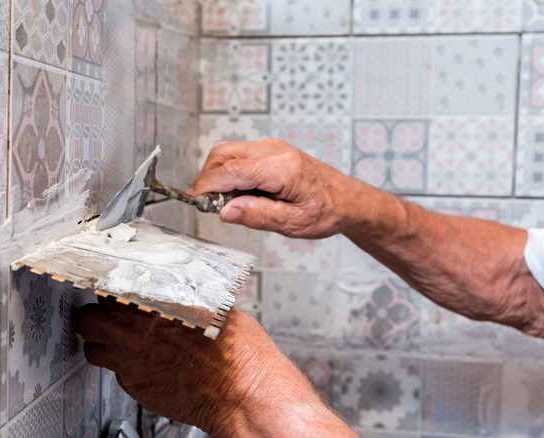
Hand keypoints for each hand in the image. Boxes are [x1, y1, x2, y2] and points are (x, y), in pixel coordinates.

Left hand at [75, 297, 354, 436]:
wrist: (242, 395)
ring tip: (121, 340)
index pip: (106, 287)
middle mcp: (133, 334)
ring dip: (102, 342)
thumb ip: (177, 295)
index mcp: (150, 305)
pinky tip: (147, 361)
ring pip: (93, 348)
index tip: (112, 288)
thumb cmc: (236, 352)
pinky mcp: (135, 387)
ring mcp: (130, 363)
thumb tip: (168, 286)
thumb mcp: (211, 304)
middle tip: (109, 315)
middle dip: (97, 316)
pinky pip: (116, 372)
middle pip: (88, 319)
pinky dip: (125, 365)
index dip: (109, 288)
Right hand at [191, 139, 378, 238]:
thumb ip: (256, 215)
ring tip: (228, 202)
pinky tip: (239, 194)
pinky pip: (238, 156)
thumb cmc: (327, 211)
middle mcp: (275, 150)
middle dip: (208, 178)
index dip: (207, 185)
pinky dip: (229, 172)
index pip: (230, 170)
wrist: (348, 200)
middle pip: (223, 154)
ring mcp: (272, 147)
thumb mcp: (292, 223)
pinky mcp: (270, 150)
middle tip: (210, 205)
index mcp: (281, 168)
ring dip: (218, 175)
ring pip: (227, 152)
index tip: (195, 201)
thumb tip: (225, 211)